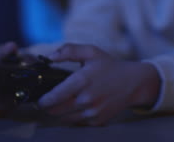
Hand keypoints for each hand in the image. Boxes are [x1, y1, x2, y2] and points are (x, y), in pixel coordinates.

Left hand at [38, 44, 160, 125]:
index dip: (43, 100)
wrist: (133, 83)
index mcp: (82, 81)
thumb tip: (49, 57)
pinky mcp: (97, 121)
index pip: (54, 97)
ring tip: (62, 104)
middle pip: (55, 111)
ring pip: (64, 119)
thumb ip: (69, 51)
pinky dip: (74, 116)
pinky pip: (78, 122)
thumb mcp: (91, 52)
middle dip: (48, 107)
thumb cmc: (110, 66)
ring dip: (60, 113)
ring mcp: (92, 112)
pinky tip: (79, 106)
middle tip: (48, 102)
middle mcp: (86, 99)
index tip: (40, 99)